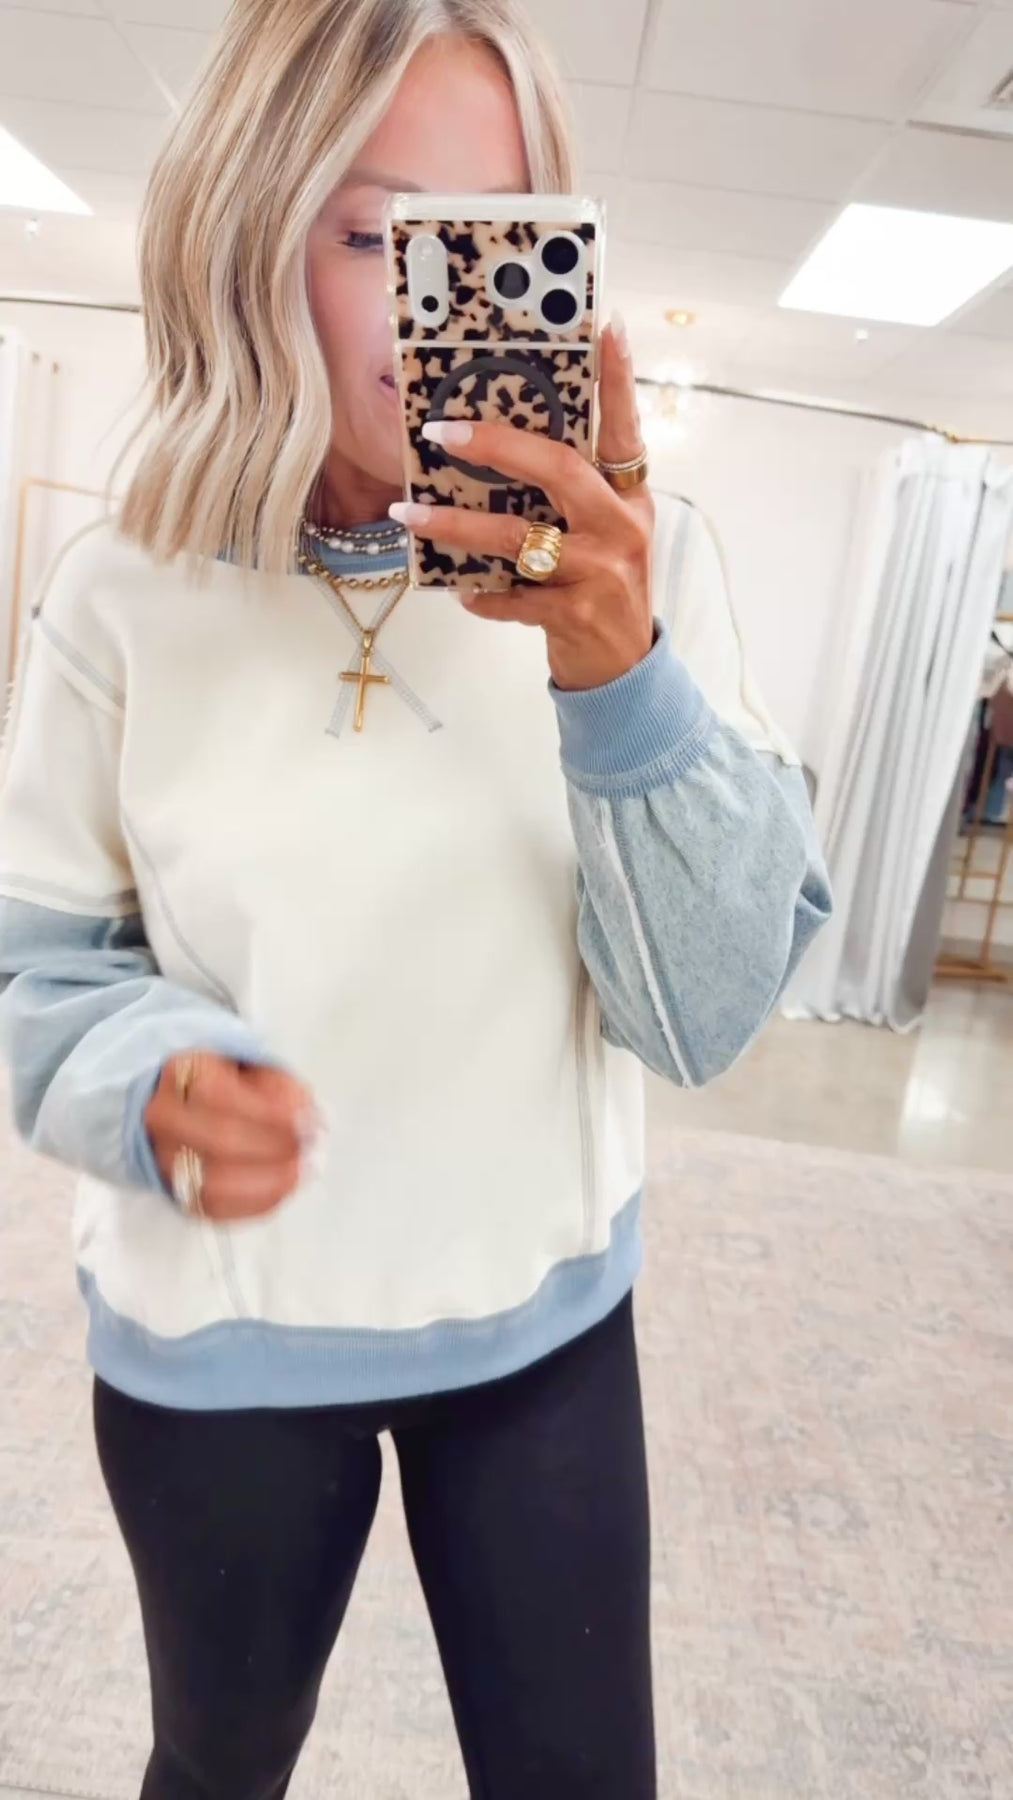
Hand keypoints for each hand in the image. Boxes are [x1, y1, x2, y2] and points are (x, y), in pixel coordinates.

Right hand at [145, 1053, 322, 1221]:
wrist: (195, 1109)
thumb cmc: (236, 1089)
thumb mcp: (262, 1073)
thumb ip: (287, 1092)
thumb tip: (311, 1119)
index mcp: (183, 1073)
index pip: (220, 1096)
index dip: (270, 1114)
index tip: (309, 1122)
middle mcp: (164, 1117)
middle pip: (218, 1139)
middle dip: (274, 1148)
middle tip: (311, 1148)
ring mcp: (166, 1159)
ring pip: (213, 1183)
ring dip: (269, 1181)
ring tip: (302, 1170)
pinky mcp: (179, 1193)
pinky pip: (217, 1209)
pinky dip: (258, 1202)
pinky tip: (284, 1187)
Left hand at [388, 313, 654, 691]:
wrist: (624, 667)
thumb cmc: (602, 585)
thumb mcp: (606, 531)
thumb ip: (573, 492)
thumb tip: (501, 446)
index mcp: (629, 496)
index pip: (624, 428)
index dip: (618, 379)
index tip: (607, 327)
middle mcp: (621, 526)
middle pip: (560, 470)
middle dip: (497, 446)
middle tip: (442, 433)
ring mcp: (601, 572)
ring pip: (520, 538)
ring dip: (457, 525)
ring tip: (410, 514)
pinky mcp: (576, 614)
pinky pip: (515, 597)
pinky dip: (483, 595)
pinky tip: (462, 591)